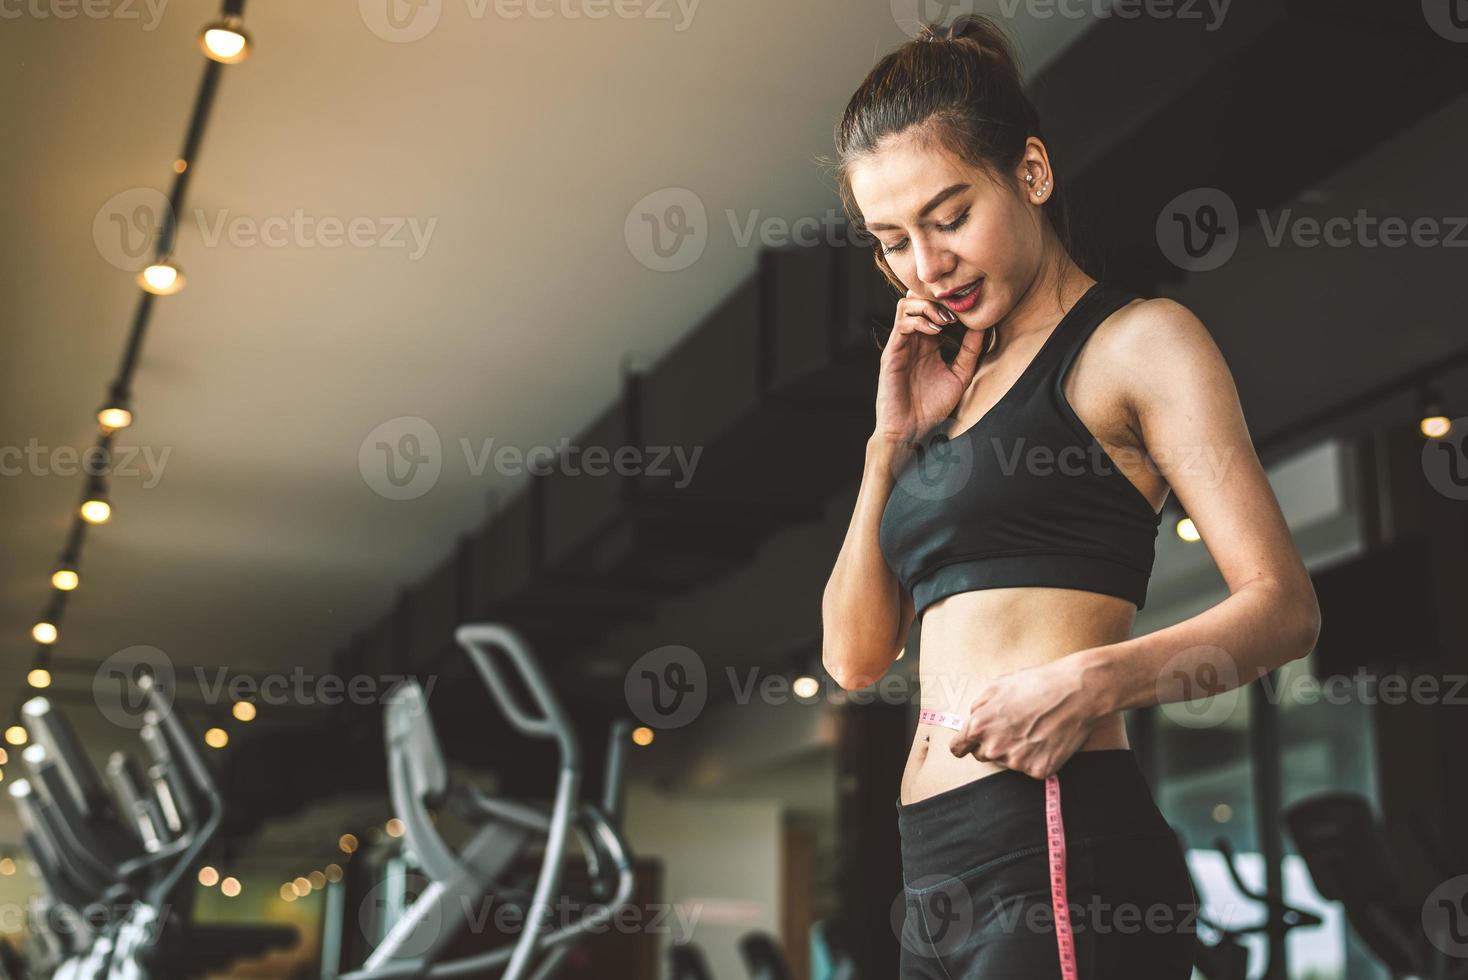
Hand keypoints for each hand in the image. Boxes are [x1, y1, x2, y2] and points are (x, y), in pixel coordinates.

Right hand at [873, 289, 986, 445]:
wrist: (911, 430)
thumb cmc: (932, 408)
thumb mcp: (960, 376)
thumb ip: (970, 352)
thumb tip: (983, 326)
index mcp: (928, 343)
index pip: (934, 308)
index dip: (950, 303)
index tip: (969, 310)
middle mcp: (913, 340)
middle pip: (918, 299)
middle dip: (938, 299)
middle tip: (956, 313)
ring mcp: (901, 345)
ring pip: (906, 305)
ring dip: (927, 307)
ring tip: (945, 321)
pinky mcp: (891, 353)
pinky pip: (901, 325)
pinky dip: (919, 322)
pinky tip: (936, 333)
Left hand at [948, 658, 1105, 779]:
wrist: (1077, 693)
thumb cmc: (1037, 684)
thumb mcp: (997, 685)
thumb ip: (979, 706)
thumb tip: (973, 717)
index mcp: (980, 726)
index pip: (958, 748)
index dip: (963, 745)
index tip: (966, 746)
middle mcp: (995, 748)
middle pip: (983, 756)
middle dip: (992, 744)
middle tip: (1013, 728)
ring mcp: (1017, 762)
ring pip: (1007, 762)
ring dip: (1015, 750)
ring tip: (1034, 728)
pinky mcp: (1039, 770)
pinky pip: (1030, 768)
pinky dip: (1037, 757)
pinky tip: (1047, 739)